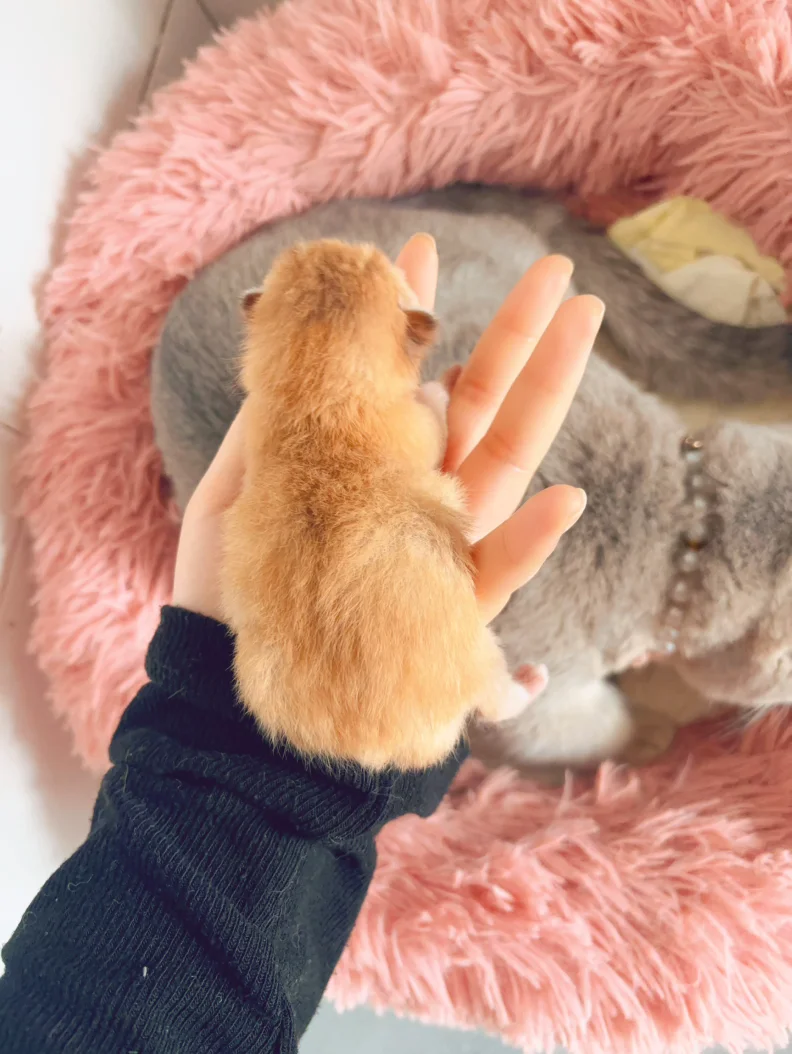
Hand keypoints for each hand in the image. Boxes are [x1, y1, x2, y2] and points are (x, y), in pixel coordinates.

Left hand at [173, 234, 600, 625]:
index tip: (420, 250)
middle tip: (557, 271)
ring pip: (507, 463)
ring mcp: (437, 547)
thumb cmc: (231, 592)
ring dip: (546, 396)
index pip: (405, 378)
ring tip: (583, 326)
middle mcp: (412, 495)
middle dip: (515, 337)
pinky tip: (566, 499)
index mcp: (366, 463)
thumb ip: (270, 426)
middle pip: (477, 405)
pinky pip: (497, 574)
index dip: (416, 318)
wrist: (228, 692)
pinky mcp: (446, 611)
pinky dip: (531, 544)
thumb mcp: (237, 491)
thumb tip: (300, 357)